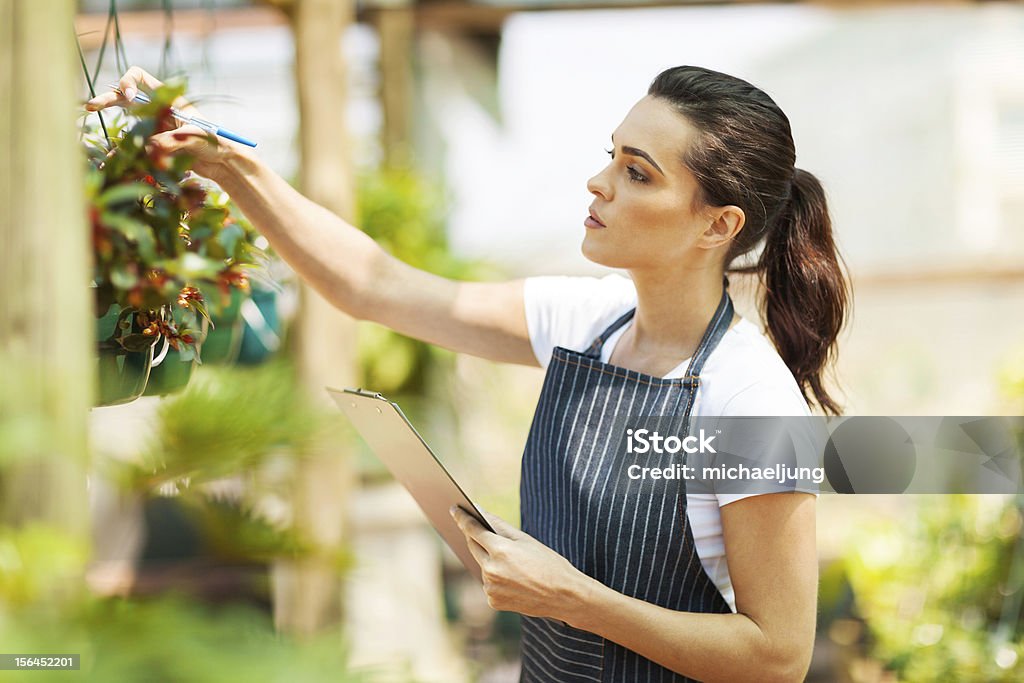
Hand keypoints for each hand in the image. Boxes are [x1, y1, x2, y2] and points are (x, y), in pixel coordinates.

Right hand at [84, 66, 240, 178]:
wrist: (223, 163)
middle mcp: (157, 111)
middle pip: (125, 99)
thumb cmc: (215, 143)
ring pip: (126, 125)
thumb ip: (167, 140)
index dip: (128, 82)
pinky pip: (134, 147)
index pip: (140, 77)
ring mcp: (154, 128)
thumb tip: (146, 148)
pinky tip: (108, 163)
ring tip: (97, 140)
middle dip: (107, 100)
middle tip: (90, 107)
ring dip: (112, 128)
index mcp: (167, 98)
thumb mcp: (191, 137)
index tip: (128, 95)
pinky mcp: (155, 147)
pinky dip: (121, 154)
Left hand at [450, 506, 591, 620]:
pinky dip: (496, 579)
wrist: (564, 596)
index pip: (472, 530)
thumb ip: (500, 526)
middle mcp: (491, 570)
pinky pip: (489, 584)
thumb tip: (480, 512)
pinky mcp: (493, 601)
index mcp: (500, 550)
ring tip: (511, 561)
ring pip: (482, 566)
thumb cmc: (548, 563)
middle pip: (473, 547)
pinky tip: (513, 579)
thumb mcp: (526, 540)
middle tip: (476, 528)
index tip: (454, 509)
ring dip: (489, 560)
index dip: (462, 518)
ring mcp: (490, 588)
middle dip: (475, 537)